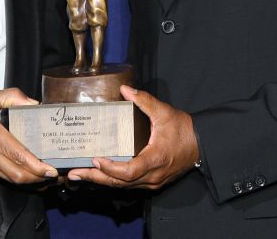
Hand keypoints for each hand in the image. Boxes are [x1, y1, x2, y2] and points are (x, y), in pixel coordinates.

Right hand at [0, 88, 57, 183]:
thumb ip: (14, 97)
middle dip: (38, 178)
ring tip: (44, 175)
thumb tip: (34, 104)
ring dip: (29, 180)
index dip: (37, 166)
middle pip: (17, 175)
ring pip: (11, 180)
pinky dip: (17, 177)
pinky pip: (2, 177)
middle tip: (53, 174)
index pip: (19, 156)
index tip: (51, 168)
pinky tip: (27, 172)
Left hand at [66, 85, 197, 188]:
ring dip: (101, 181)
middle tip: (74, 173)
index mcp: (155, 159)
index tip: (95, 159)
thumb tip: (125, 89)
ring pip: (123, 187)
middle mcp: (152, 176)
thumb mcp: (164, 112)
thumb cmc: (184, 130)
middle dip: (96, 178)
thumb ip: (144, 101)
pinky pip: (129, 186)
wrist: (202, 145)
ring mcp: (152, 182)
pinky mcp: (152, 182)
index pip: (128, 171)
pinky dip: (113, 181)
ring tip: (80, 174)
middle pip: (120, 183)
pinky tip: (99, 175)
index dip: (110, 168)